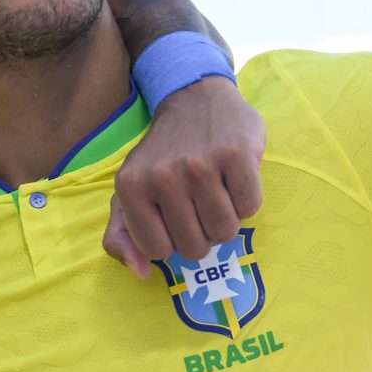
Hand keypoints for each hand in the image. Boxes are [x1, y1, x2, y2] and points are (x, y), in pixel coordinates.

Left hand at [103, 79, 265, 277]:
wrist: (194, 98)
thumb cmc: (162, 154)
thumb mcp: (128, 191)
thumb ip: (121, 235)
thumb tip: (142, 272)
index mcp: (131, 188)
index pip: (158, 251)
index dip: (172, 240)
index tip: (174, 217)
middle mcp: (164, 176)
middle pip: (195, 247)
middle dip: (201, 233)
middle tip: (199, 204)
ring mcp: (201, 165)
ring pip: (225, 231)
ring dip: (225, 219)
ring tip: (216, 192)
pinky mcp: (237, 154)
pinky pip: (250, 207)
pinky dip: (246, 200)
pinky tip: (233, 179)